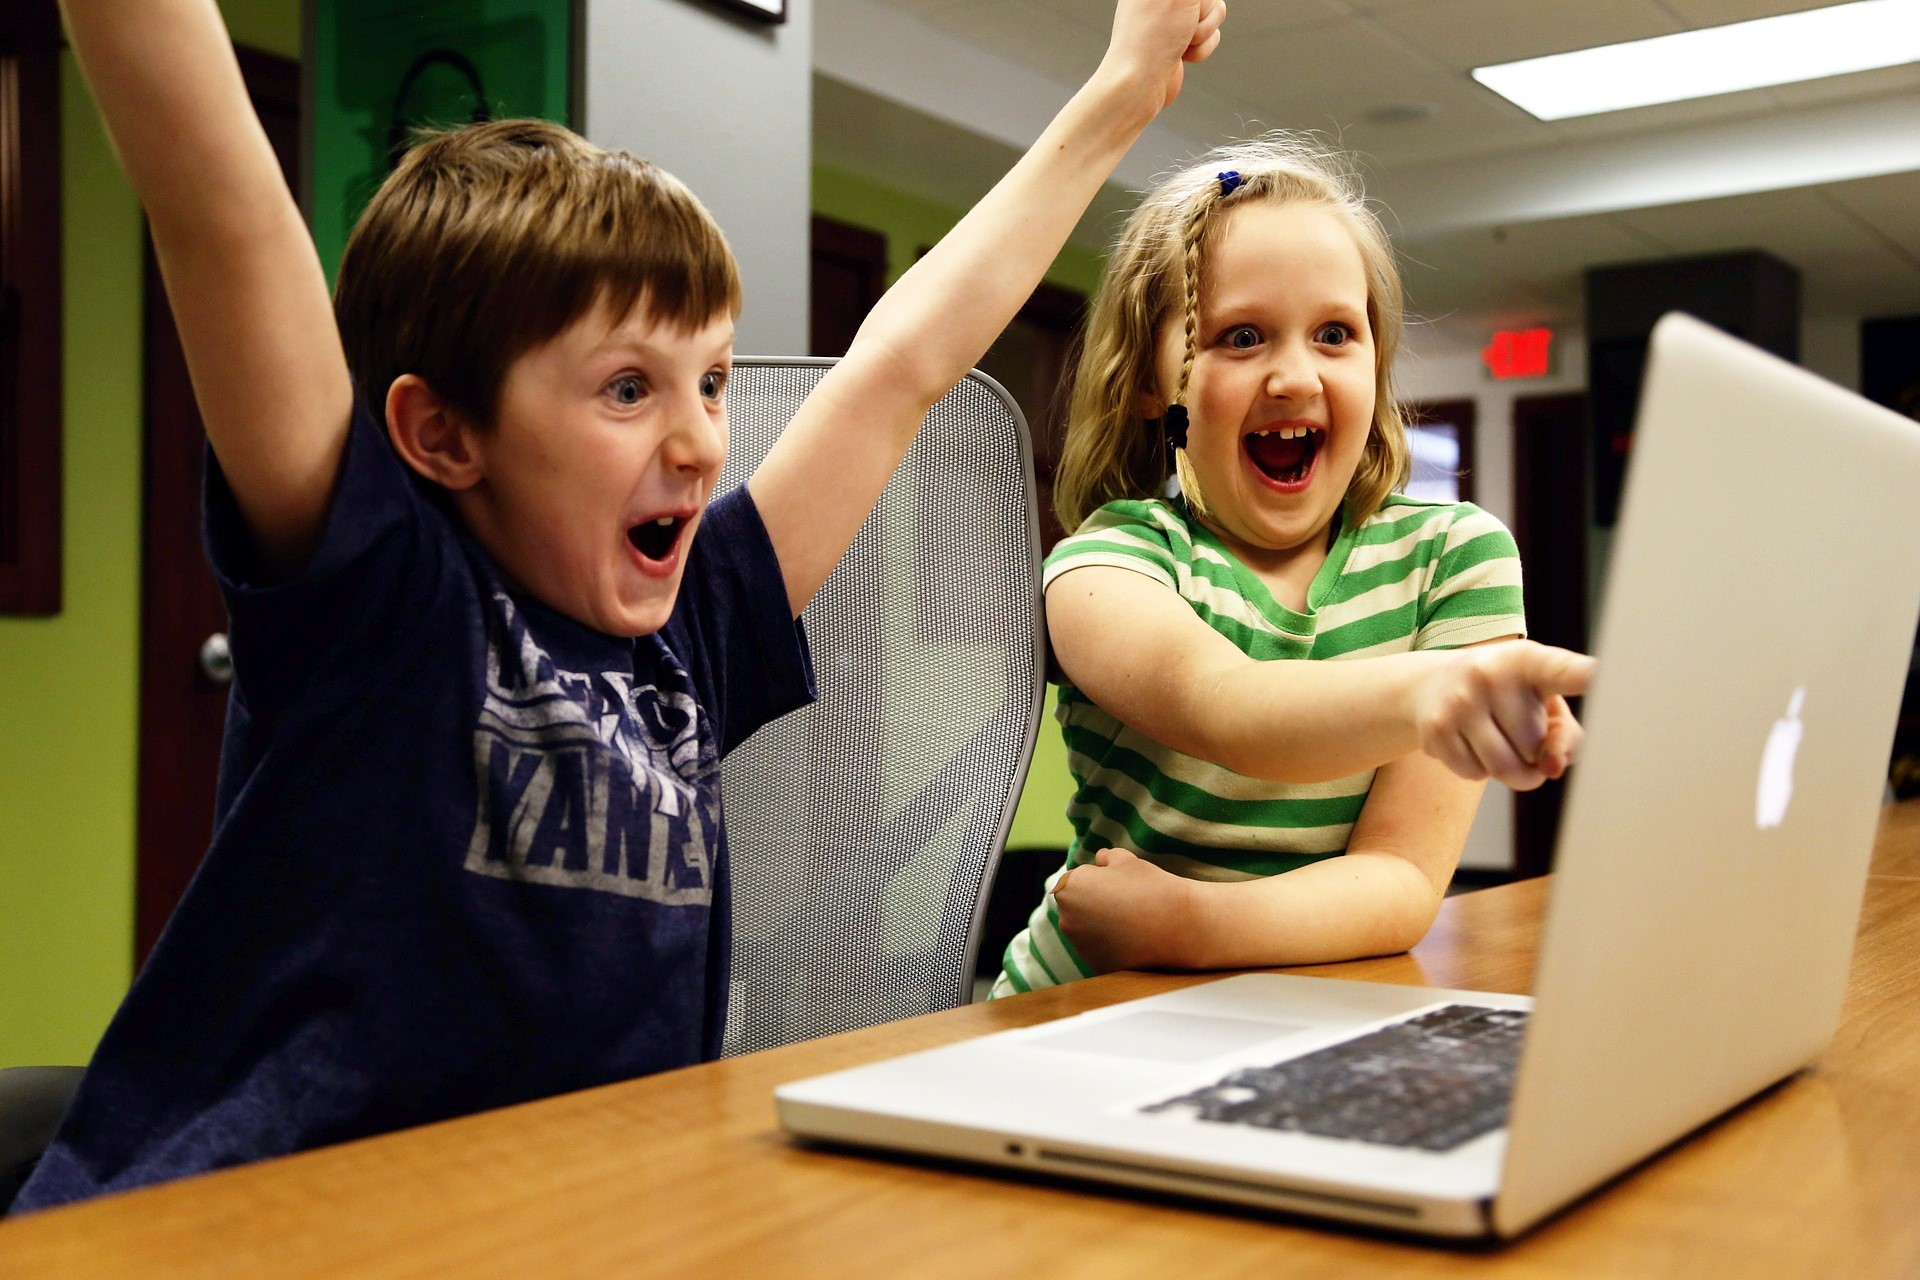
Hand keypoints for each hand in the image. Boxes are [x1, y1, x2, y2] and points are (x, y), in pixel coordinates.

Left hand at [1053, 848, 1195, 972]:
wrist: (1179, 925)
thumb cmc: (1150, 886)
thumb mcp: (1126, 859)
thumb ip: (1105, 856)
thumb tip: (1100, 859)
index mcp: (1069, 888)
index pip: (1074, 881)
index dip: (1097, 879)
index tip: (1118, 884)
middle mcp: (1067, 919)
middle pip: (1076, 907)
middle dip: (1093, 904)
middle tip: (1125, 901)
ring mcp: (1080, 946)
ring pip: (1086, 930)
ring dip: (1100, 925)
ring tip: (1131, 920)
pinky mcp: (1096, 965)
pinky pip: (1099, 950)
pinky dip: (1110, 945)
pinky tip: (1133, 938)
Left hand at [1102, 0, 1227, 111]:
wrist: (1140, 83)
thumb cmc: (1153, 35)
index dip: (1198, 2)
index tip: (1186, 9)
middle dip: (1203, 12)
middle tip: (1181, 24)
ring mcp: (1173, 19)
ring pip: (1215, 14)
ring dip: (1203, 32)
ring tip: (1179, 42)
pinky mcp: (1181, 42)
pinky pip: (1210, 38)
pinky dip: (1201, 49)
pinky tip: (1181, 57)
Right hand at [1411, 641, 1593, 790]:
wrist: (1431, 684)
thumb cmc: (1506, 695)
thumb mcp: (1542, 699)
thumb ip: (1566, 735)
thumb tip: (1551, 768)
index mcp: (1529, 659)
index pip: (1565, 671)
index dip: (1591, 677)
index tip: (1609, 676)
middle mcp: (1491, 674)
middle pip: (1536, 747)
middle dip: (1533, 753)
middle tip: (1518, 728)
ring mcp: (1459, 701)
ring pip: (1506, 769)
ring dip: (1512, 771)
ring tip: (1502, 744)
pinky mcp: (1435, 729)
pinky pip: (1475, 774)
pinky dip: (1478, 770)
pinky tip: (1470, 743)